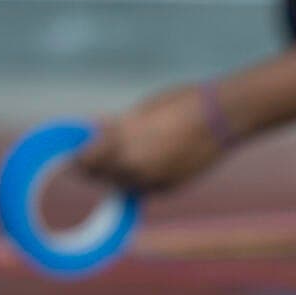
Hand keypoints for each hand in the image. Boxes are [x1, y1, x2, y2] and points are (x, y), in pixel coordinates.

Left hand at [74, 85, 223, 192]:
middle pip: (100, 177)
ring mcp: (153, 181)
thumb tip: (93, 133)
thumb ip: (116, 128)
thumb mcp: (141, 112)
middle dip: (93, 168)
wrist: (221, 118)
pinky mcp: (169, 189)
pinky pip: (142, 189)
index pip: (85, 160)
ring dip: (114, 175)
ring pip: (120, 187)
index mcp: (122, 143)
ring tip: (117, 158)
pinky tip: (142, 164)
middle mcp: (134, 168)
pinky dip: (136, 180)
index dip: (77, 157)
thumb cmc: (180, 105)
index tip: (74, 152)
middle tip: (88, 158)